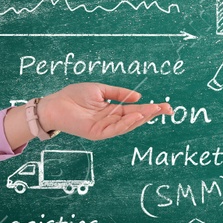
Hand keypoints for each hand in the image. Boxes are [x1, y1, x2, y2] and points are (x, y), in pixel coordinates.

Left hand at [36, 83, 172, 140]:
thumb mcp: (100, 90)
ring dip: (141, 118)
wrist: (55, 103)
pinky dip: (127, 124)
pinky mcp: (97, 133)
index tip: (166, 106)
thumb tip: (138, 96)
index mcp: (112, 110)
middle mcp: (111, 120)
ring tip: (153, 110)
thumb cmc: (74, 96)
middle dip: (152, 114)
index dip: (151, 108)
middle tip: (168, 109)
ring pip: (127, 125)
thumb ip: (119, 93)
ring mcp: (105, 128)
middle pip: (135, 118)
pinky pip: (115, 130)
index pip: (135, 109)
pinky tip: (136, 116)